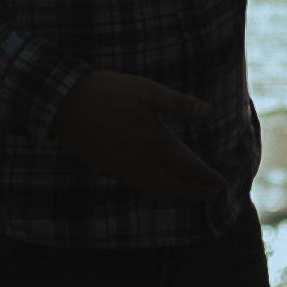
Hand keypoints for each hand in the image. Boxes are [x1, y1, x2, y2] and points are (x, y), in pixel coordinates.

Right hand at [56, 67, 232, 206]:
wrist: (65, 105)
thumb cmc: (109, 92)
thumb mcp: (148, 91)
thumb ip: (180, 105)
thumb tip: (210, 113)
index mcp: (157, 143)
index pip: (190, 168)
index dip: (208, 178)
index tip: (222, 185)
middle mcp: (143, 163)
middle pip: (176, 185)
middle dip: (196, 191)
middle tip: (211, 195)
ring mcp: (125, 169)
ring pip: (157, 189)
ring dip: (176, 194)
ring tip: (189, 194)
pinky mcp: (109, 169)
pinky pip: (138, 186)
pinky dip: (155, 190)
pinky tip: (156, 186)